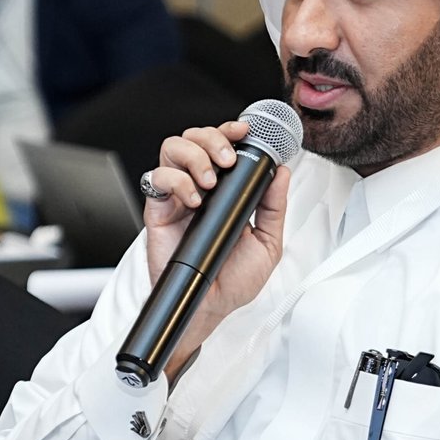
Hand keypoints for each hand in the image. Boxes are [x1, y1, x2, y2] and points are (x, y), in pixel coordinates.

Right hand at [143, 120, 290, 376]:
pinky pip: (157, 177)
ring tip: (210, 181)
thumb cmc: (233, 280)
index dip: (231, 130)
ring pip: (173, 147)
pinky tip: (193, 200)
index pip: (223, 145)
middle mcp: (200, 186)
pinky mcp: (158, 210)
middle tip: (228, 159)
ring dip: (194, 155)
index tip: (246, 131)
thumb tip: (282, 173)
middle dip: (213, 138)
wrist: (209, 308)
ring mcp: (177, 196)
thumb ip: (273, 207)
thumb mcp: (267, 243)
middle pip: (195, 137)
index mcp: (226, 190)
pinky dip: (176, 180)